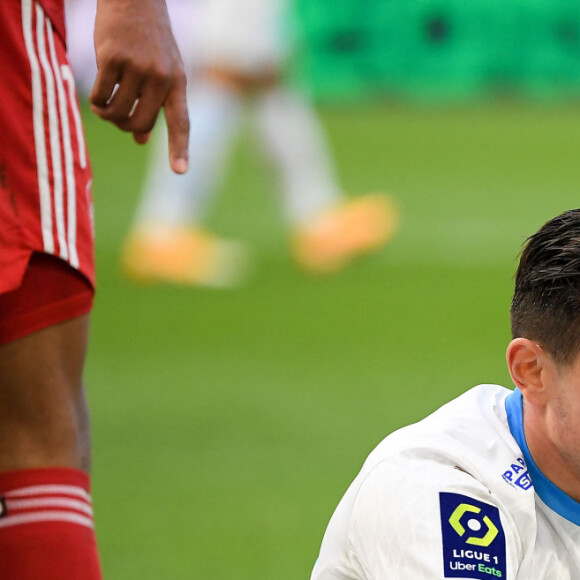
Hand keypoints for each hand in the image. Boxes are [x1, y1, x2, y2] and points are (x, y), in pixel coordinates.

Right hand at [89, 0, 188, 173]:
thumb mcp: (161, 72)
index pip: (181, 122)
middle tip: (115, 117)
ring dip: (106, 115)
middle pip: (140, 124)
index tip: (180, 172)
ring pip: (118, 113)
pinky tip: (96, 96)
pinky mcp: (112, 58)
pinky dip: (95, 102)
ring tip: (103, 107)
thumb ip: (155, 105)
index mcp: (178, 83)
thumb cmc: (149, 40)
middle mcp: (161, 77)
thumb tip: (141, 141)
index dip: (180, 149)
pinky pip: (100, 96)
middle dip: (124, 127)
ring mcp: (138, 67)